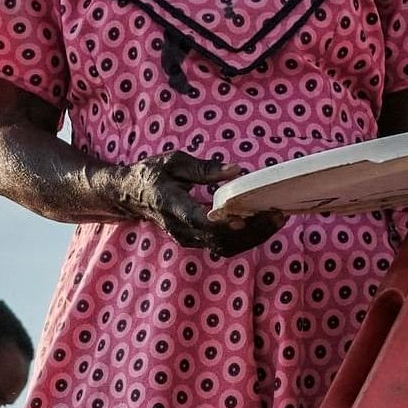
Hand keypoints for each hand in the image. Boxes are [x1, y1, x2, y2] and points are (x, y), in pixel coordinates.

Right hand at [123, 153, 282, 257]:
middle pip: (219, 238)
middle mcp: (179, 227)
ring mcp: (187, 237)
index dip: (222, 221)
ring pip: (224, 246)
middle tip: (278, 213)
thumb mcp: (174, 161)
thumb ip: (205, 168)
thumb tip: (238, 171)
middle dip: (252, 229)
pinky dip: (245, 239)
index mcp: (170, 203)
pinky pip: (223, 245)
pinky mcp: (195, 240)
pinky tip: (262, 225)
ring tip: (277, 219)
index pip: (197, 218)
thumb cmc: (151, 173)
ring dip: (253, 236)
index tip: (245, 216)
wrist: (130, 196)